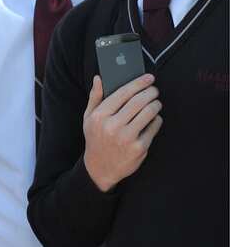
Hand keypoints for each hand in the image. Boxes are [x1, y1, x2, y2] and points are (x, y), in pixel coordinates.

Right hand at [82, 73, 161, 191]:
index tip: (148, 78)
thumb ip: (95, 97)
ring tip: (156, 103)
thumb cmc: (96, 138)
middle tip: (155, 90)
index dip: (138, 83)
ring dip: (156, 104)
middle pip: (139, 101)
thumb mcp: (89, 118)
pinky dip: (157, 120)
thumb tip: (99, 78)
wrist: (100, 168)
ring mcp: (126, 137)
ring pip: (149, 112)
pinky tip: (154, 118)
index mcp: (99, 116)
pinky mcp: (139, 147)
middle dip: (151, 92)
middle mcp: (112, 126)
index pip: (122, 93)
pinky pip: (154, 127)